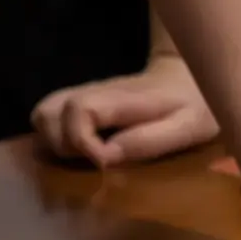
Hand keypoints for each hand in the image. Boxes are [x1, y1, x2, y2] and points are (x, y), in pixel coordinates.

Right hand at [29, 56, 219, 167]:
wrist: (193, 75)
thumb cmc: (196, 105)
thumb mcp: (187, 127)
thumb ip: (149, 140)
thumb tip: (107, 157)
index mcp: (121, 98)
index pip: (79, 109)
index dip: (81, 141)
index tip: (103, 163)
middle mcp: (95, 92)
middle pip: (48, 112)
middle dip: (63, 146)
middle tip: (91, 163)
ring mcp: (86, 95)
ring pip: (43, 113)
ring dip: (54, 142)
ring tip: (83, 159)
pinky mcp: (84, 101)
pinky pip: (52, 116)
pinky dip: (56, 137)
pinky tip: (82, 152)